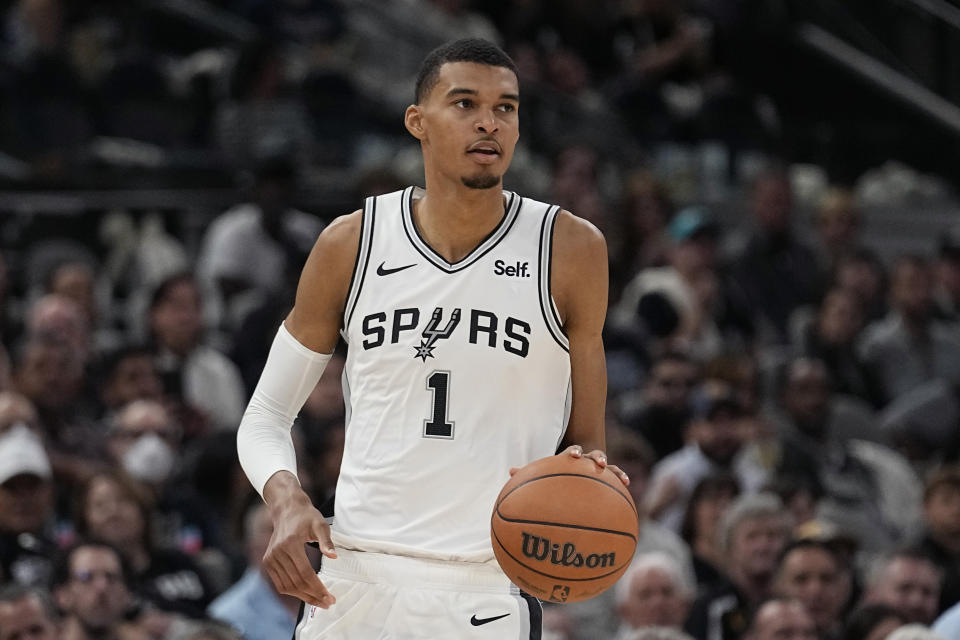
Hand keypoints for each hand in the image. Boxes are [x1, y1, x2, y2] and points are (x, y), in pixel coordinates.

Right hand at [264, 493, 337, 608]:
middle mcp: (277, 553)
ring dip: (303, 597)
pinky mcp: (267, 561)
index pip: (305, 573)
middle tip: (328, 603)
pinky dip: (292, 592)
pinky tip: (305, 594)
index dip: (318, 588)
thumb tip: (334, 557)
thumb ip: (327, 541)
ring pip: (287, 586)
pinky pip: (279, 583)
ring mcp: (270, 558)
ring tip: (319, 602)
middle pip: (296, 582)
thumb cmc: (306, 516)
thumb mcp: (320, 525)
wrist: (287, 509)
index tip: (330, 597)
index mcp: (290, 544)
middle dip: (313, 596)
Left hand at [508, 445, 629, 485]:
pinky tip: (628, 484)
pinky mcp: (605, 473)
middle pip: (593, 454)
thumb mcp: (544, 471)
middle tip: (598, 463)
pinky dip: (621, 477)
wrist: (573, 462)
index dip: (573, 452)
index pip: (571, 452)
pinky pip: (615, 475)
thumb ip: (530, 472)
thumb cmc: (555, 469)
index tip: (572, 456)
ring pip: (608, 464)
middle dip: (596, 457)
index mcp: (570, 457)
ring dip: (613, 469)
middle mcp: (585, 458)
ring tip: (622, 477)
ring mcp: (596, 464)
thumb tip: (510, 471)